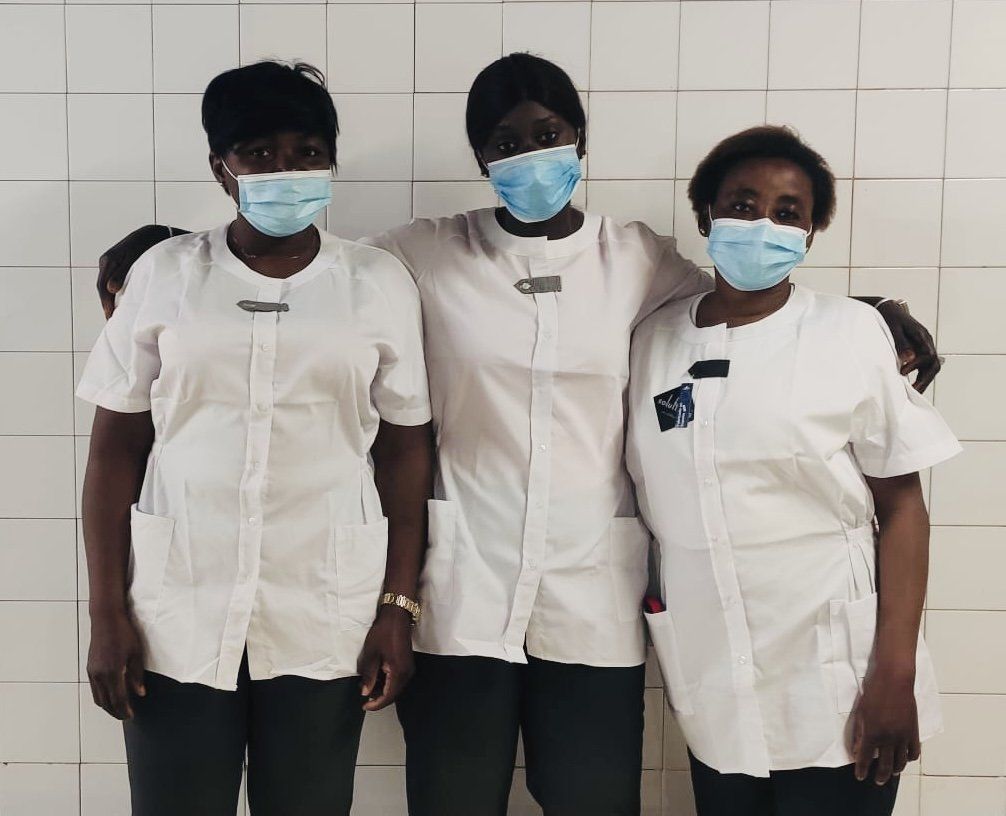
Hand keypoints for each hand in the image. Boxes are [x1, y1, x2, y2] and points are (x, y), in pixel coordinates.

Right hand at [87, 608, 146, 719]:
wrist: (106, 619)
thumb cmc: (124, 634)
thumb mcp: (136, 654)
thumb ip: (137, 676)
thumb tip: (140, 693)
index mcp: (112, 672)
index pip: (118, 699)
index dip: (125, 710)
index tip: (131, 716)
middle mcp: (99, 675)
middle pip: (106, 702)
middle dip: (116, 712)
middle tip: (126, 715)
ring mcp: (92, 672)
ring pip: (98, 697)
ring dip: (108, 706)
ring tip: (119, 708)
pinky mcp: (90, 668)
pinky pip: (94, 689)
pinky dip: (102, 696)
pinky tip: (111, 695)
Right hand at [97, 225, 174, 317]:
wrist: (150, 233)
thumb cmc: (145, 246)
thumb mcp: (135, 259)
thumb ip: (122, 274)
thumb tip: (111, 289)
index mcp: (108, 261)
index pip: (102, 287)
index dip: (105, 302)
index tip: (109, 316)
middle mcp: (106, 262)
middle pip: (102, 287)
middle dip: (105, 303)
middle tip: (110, 319)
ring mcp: (109, 263)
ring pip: (105, 284)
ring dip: (108, 298)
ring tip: (113, 313)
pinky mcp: (115, 264)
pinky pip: (110, 280)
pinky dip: (113, 291)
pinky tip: (118, 300)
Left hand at [357, 604, 414, 711]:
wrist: (397, 615)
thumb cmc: (383, 633)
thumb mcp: (372, 654)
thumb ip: (369, 676)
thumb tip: (365, 692)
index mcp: (399, 672)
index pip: (388, 696)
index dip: (376, 704)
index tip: (364, 706)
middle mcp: (407, 673)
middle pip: (394, 694)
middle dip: (379, 698)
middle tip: (364, 697)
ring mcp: (408, 668)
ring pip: (396, 687)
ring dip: (383, 690)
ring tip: (367, 687)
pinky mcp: (407, 663)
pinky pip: (398, 679)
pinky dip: (387, 682)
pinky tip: (377, 678)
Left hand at [852, 666, 919, 785]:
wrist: (894, 681)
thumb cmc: (873, 693)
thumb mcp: (861, 713)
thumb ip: (859, 733)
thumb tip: (857, 751)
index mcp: (872, 734)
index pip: (866, 758)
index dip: (862, 770)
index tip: (860, 777)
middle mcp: (889, 739)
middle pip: (886, 765)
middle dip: (880, 776)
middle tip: (877, 781)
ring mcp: (903, 736)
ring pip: (901, 762)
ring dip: (896, 770)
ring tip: (892, 774)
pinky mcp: (914, 731)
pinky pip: (914, 752)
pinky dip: (909, 758)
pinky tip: (905, 759)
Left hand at [876, 301, 940, 393]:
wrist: (887, 309)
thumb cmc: (888, 317)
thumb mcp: (893, 327)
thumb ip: (901, 343)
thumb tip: (909, 358)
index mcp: (922, 335)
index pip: (927, 355)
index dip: (916, 366)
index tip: (902, 372)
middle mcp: (926, 342)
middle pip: (933, 364)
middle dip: (925, 379)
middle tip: (914, 392)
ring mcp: (924, 347)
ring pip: (930, 367)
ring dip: (923, 380)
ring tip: (913, 393)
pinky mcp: (919, 350)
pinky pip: (924, 366)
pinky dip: (920, 376)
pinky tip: (912, 386)